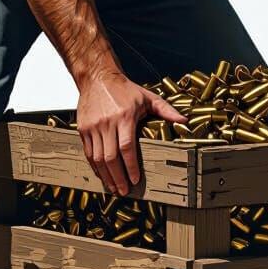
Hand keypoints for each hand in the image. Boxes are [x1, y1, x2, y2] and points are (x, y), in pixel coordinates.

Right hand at [76, 71, 187, 194]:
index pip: (127, 147)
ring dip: (106, 176)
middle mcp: (107, 123)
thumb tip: (184, 121)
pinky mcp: (83, 129)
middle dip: (118, 177)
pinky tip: (102, 174)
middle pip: (111, 157)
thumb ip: (166, 110)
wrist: (97, 78)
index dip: (131, 166)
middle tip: (124, 191)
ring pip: (98, 158)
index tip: (135, 179)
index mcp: (125, 117)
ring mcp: (93, 127)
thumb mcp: (147, 97)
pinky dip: (95, 166)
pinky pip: (89, 152)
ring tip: (114, 187)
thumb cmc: (123, 89)